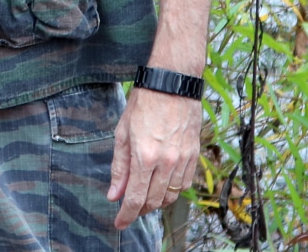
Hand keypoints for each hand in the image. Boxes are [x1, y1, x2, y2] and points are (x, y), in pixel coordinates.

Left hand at [107, 87, 201, 228]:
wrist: (172, 83)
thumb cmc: (143, 103)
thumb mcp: (123, 132)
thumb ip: (119, 166)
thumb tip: (114, 194)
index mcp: (145, 156)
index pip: (135, 198)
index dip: (126, 215)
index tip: (119, 224)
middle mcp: (166, 162)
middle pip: (153, 201)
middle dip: (139, 210)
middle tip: (129, 209)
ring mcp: (182, 160)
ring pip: (170, 197)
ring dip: (156, 202)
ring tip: (144, 197)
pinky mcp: (194, 155)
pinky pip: (183, 185)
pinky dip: (172, 191)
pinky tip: (162, 185)